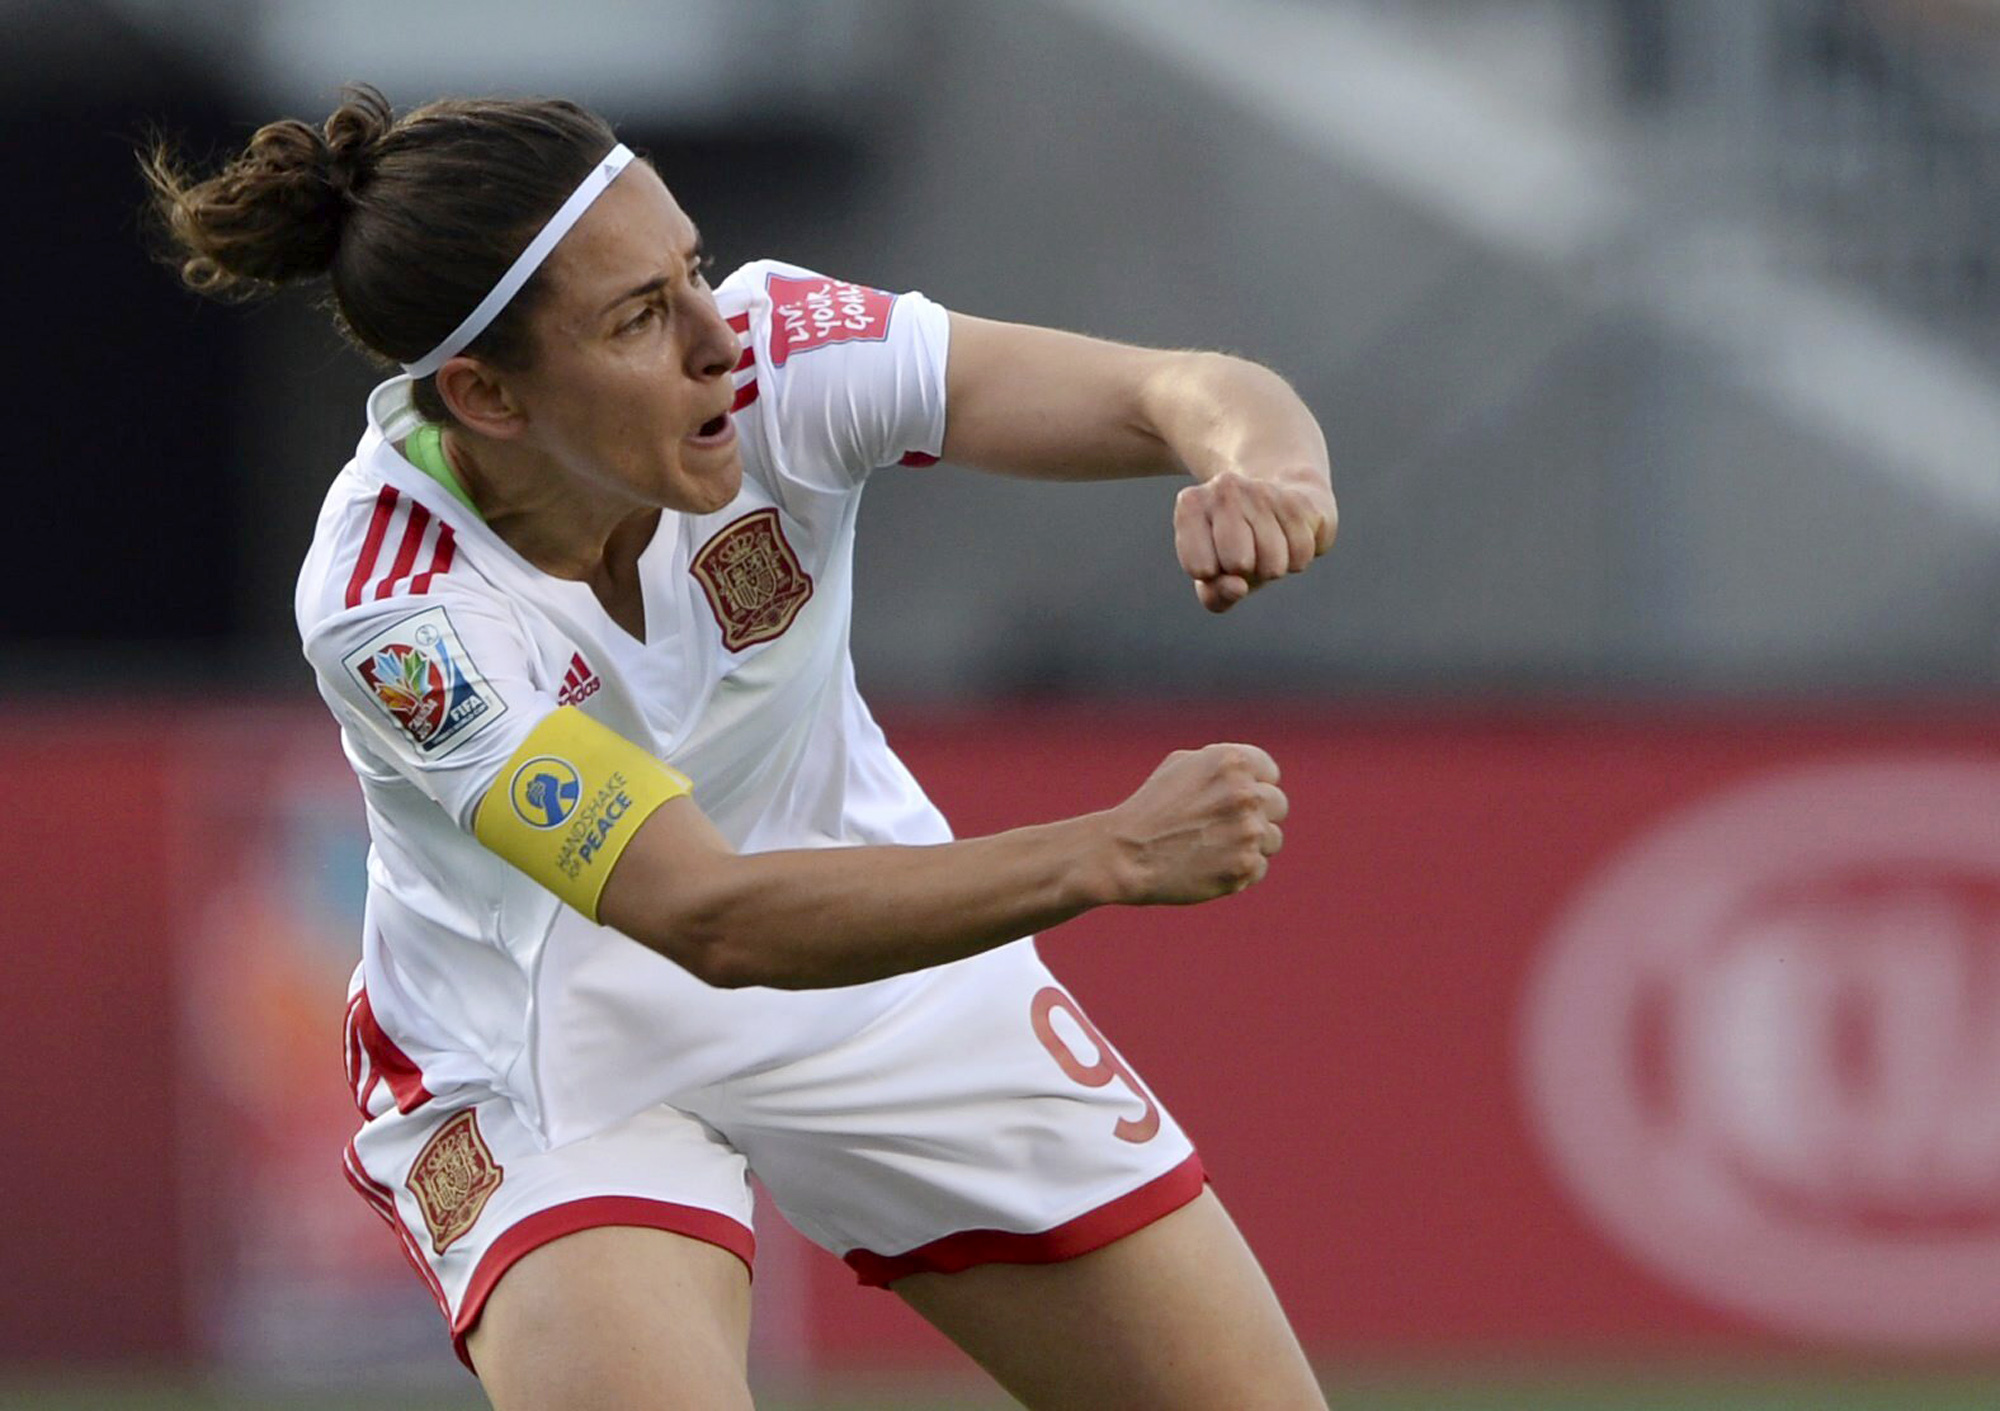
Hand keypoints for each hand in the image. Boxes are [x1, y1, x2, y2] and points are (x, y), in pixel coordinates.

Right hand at [1101, 744, 1288, 904]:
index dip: (1252, 786)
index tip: (1231, 801)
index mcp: (1232, 761)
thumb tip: (1258, 775)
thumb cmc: (1150, 807)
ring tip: (1213, 848)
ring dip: (1250, 844)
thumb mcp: (1181, 766)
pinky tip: (1209, 866)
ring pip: (1272, 839)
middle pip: (1278, 805)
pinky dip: (1238, 870)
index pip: (1270, 773)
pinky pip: (1258, 867)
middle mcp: (1245, 793)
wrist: (1125, 853)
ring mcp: (1248, 831)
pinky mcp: (1245, 866)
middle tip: (1224, 827)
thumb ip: (1223, 765)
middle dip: (1256, 815)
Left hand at [1173, 471, 1335, 612]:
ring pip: (1273, 564)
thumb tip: (1238, 587)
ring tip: (1267, 544)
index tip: (1217, 556)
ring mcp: (1262, 490)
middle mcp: (1224, 489)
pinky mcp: (1297, 499)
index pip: (1200, 568)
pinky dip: (1297, 558)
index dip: (1213, 574)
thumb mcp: (1214, 577)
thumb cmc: (1236, 548)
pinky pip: (1301, 554)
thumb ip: (1215, 593)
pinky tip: (1288, 537)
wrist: (1278, 506)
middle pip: (1238, 563)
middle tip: (1246, 552)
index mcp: (1191, 505)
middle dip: (1246, 570)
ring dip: (1273, 567)